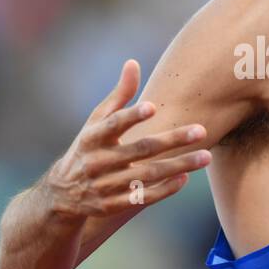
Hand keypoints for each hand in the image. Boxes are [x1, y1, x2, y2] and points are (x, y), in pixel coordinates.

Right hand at [41, 59, 210, 218]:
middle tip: (201, 130)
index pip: (113, 125)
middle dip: (172, 141)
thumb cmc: (87, 147)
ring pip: (147, 175)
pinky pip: (143, 197)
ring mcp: (104, 186)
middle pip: (139, 150)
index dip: (131, 116)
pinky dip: (165, 189)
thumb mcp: (96, 122)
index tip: (153, 107)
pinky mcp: (112, 205)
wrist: (62, 194)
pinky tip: (185, 177)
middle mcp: (97, 162)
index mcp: (91, 137)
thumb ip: (119, 96)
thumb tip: (134, 63)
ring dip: (178, 166)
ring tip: (207, 156)